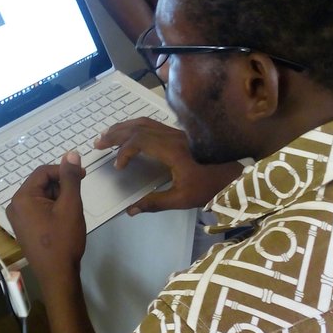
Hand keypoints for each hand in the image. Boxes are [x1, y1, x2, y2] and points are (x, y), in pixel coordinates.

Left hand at [6, 151, 86, 287]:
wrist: (57, 275)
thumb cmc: (63, 240)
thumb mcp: (70, 205)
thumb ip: (70, 178)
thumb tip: (71, 154)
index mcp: (22, 198)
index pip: (43, 172)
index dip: (64, 170)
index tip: (83, 175)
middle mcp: (15, 206)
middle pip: (41, 183)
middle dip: (61, 186)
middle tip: (77, 198)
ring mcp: (18, 219)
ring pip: (41, 196)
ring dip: (58, 198)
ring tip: (70, 212)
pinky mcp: (24, 229)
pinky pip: (38, 209)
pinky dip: (52, 209)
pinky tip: (63, 220)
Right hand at [94, 117, 242, 212]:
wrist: (235, 174)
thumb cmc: (210, 187)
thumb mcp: (182, 199)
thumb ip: (155, 203)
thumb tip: (131, 210)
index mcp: (172, 151)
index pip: (139, 141)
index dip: (124, 151)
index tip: (118, 167)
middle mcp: (172, 136)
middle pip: (138, 127)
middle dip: (115, 134)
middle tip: (98, 144)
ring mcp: (176, 132)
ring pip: (145, 122)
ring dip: (124, 127)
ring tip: (107, 135)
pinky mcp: (179, 133)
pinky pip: (153, 124)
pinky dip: (136, 126)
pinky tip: (129, 132)